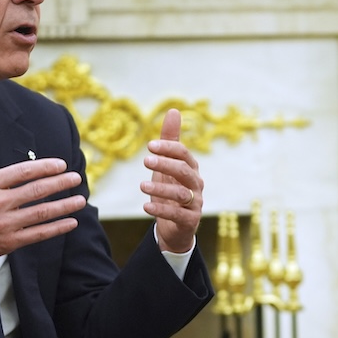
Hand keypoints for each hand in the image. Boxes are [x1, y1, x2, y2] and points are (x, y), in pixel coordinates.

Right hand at [0, 123, 85, 284]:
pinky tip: (71, 222)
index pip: (22, 172)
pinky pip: (38, 234)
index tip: (61, 165)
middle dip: (60, 183)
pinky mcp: (9, 242)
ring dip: (64, 206)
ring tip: (80, 200)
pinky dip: (56, 228)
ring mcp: (4, 224)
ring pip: (41, 213)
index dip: (44, 167)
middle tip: (76, 178)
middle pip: (36, 191)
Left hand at [141, 108, 202, 252]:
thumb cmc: (171, 191)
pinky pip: (177, 214)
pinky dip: (161, 210)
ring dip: (160, 189)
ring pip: (181, 194)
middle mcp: (196, 185)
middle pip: (184, 171)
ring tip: (142, 186)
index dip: (169, 148)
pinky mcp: (190, 221)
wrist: (175, 227)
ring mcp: (195, 203)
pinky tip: (145, 207)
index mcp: (191, 169)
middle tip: (145, 160)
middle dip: (165, 164)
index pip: (184, 154)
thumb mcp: (166, 166)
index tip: (150, 146)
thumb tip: (173, 110)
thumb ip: (170, 140)